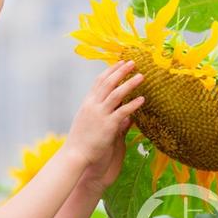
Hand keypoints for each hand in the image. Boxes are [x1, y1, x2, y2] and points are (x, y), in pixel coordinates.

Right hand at [61, 60, 143, 190]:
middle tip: (133, 62)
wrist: (75, 155)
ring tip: (141, 76)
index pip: (99, 82)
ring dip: (129, 83)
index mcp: (88, 103)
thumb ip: (105, 116)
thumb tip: (123, 115)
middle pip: (108, 83)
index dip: (110, 71)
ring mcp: (100, 115)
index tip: (120, 62)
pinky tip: (142, 99)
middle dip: (121, 71)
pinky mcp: (107, 126)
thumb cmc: (82, 141)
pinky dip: (133, 104)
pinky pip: (122, 111)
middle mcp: (93, 106)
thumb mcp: (91, 124)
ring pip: (116, 94)